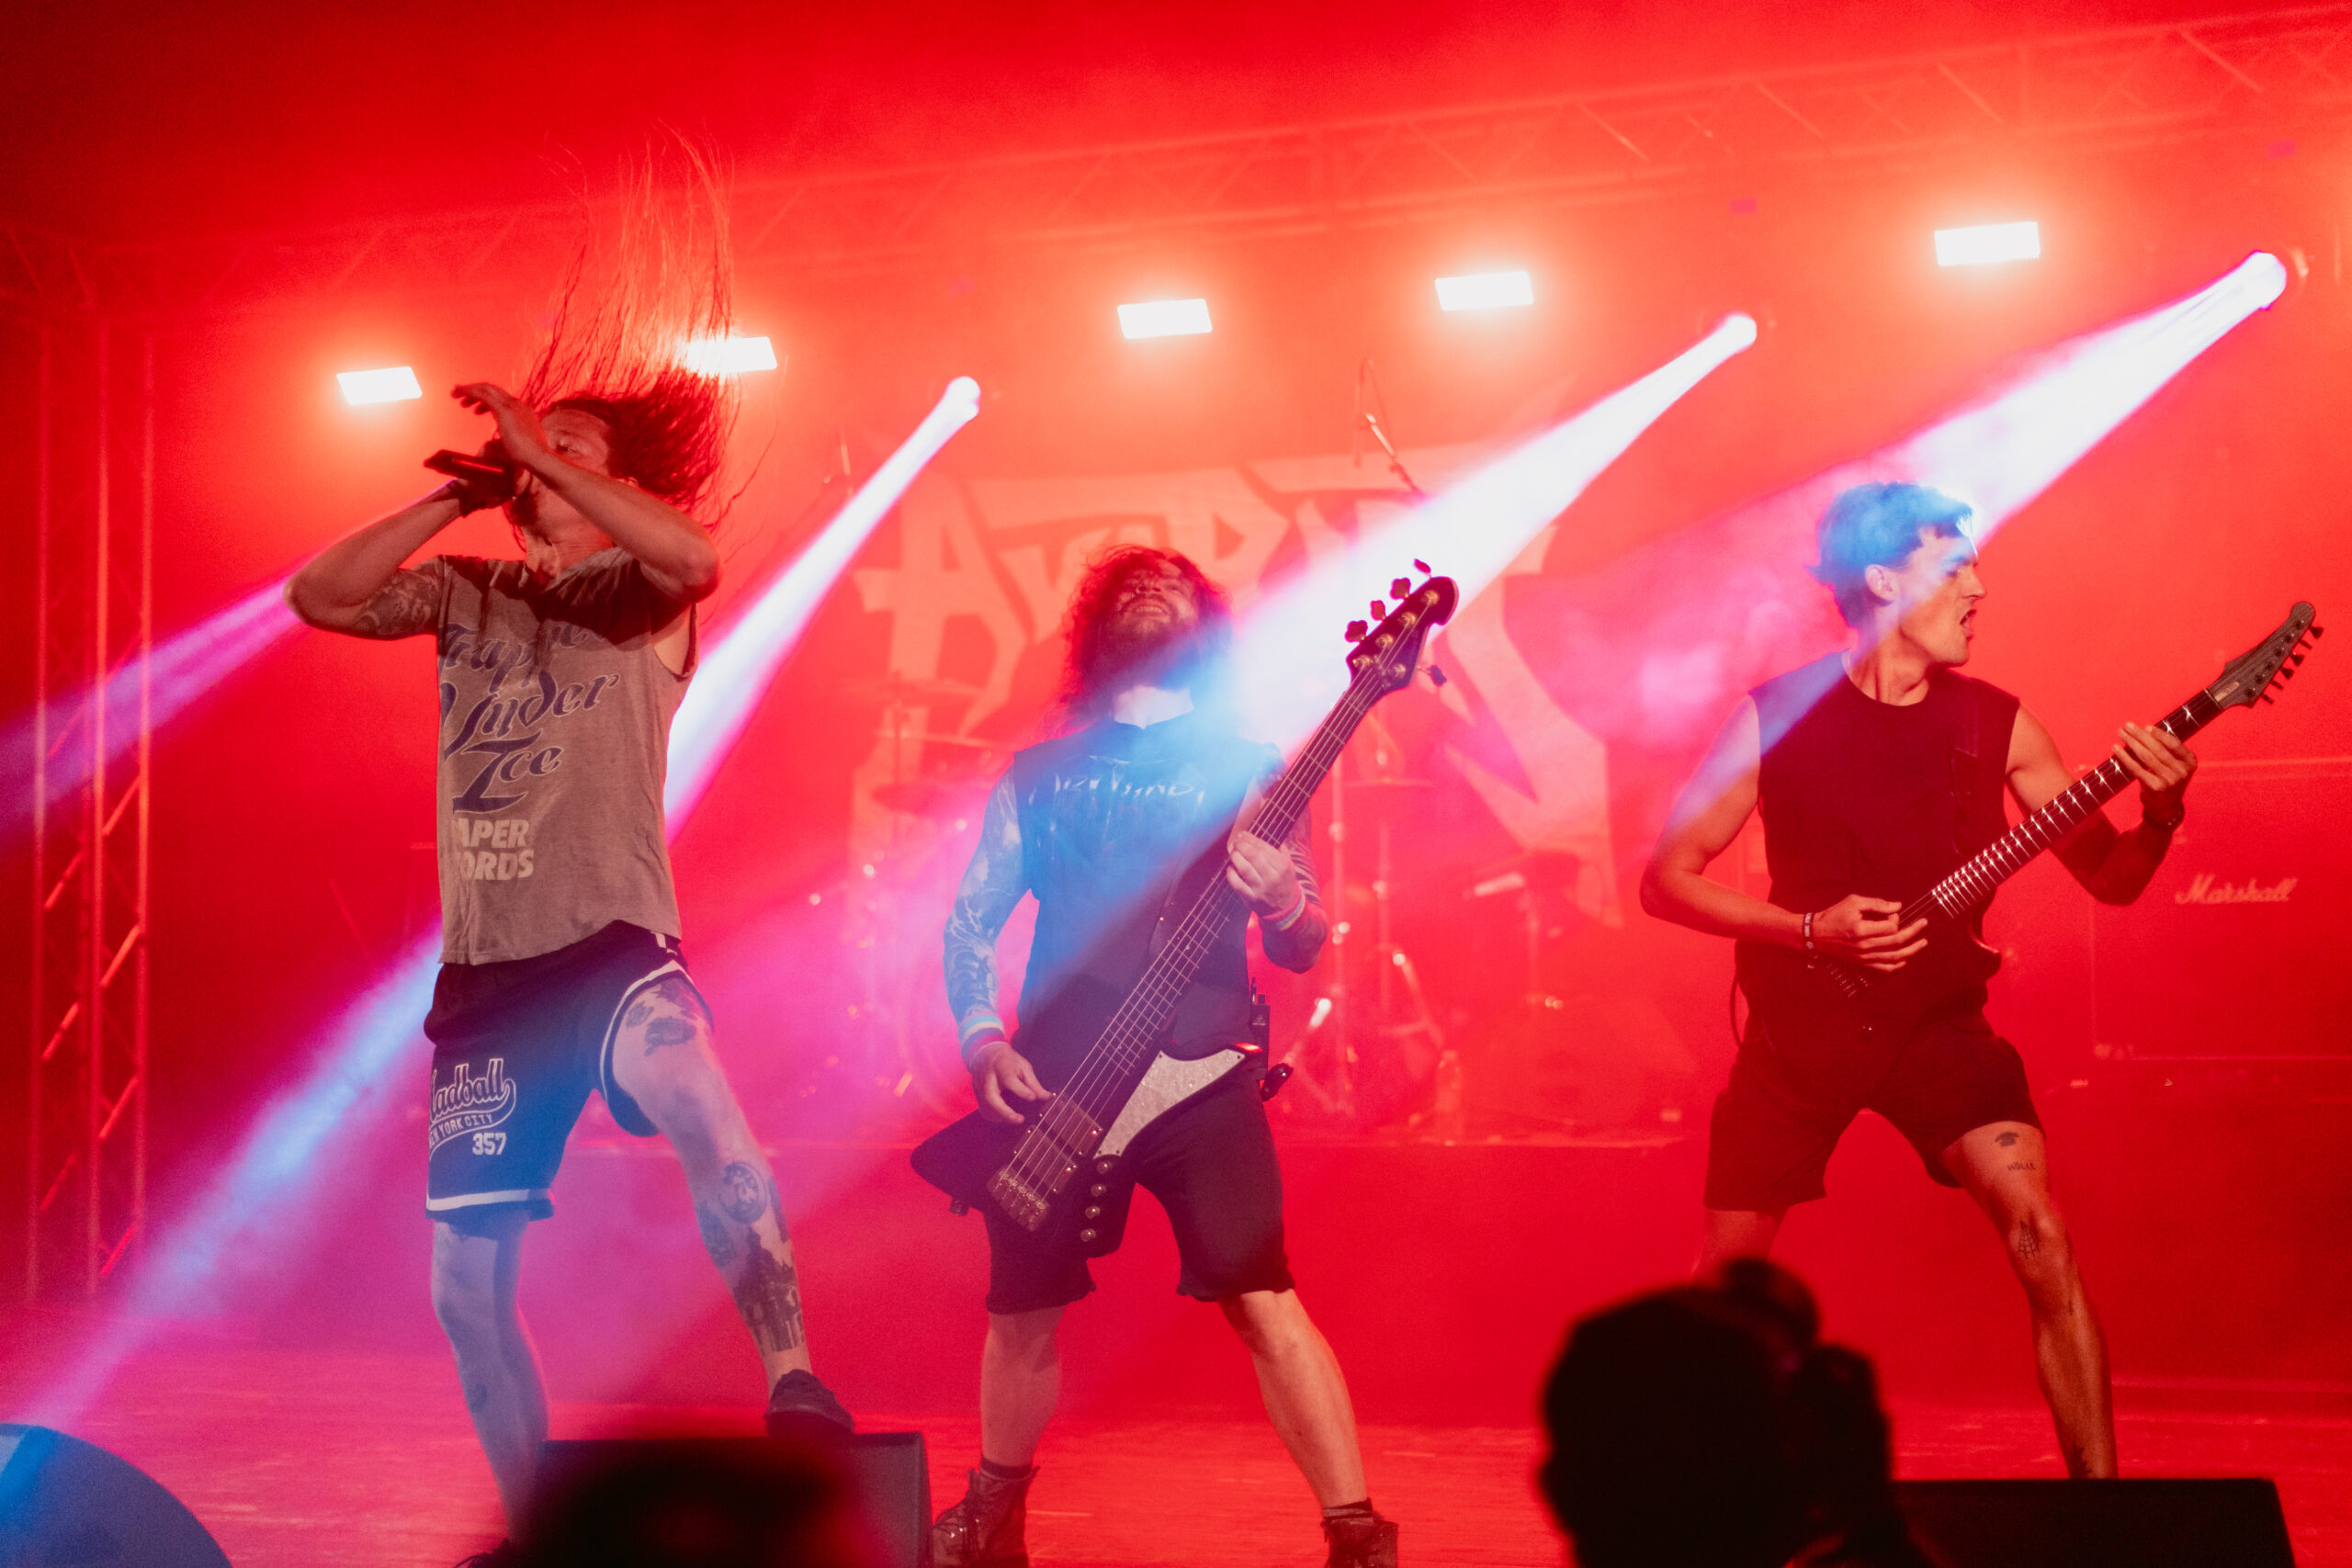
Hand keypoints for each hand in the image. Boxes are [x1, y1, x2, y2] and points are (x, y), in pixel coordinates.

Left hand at [452, 383, 552, 471]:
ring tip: (455, 396)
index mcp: (522, 412)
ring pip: (486, 389)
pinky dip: (469, 391)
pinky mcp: (504, 409)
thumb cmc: (528, 458)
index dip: (485, 401)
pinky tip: (458, 393)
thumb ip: (504, 442)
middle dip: (475, 391)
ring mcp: (512, 405)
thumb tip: (491, 445)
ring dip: (469, 390)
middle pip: (493, 390)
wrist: (539, 458)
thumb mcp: (514, 446)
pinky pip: (482, 394)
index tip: (475, 408)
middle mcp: (517, 404)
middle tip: (459, 395)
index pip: (501, 399)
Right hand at [969, 1038, 1048, 1124]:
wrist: (986, 1053)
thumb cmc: (1007, 1060)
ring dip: (1000, 1116)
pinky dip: (992, 1116)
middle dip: (1004, 1111)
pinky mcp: (976, 1093)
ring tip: (1014, 1119)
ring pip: (985, 1105)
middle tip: (1019, 1119)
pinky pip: (982, 1108)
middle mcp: (988, 1077)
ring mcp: (979, 1086)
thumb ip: (1033, 1083)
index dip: (1021, 1090)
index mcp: (1002, 1067)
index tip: (1032, 1097)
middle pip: (991, 1096)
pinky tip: (1003, 1117)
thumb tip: (1046, 1096)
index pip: (1009, 1079)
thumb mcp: (1023, 1066)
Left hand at [1224, 830, 1299, 917]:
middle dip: (1242, 846)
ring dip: (1236, 857)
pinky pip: (1237, 884)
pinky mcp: (1251, 898)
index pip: (1264, 848)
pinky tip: (1230, 868)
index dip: (1251, 839)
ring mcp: (1261, 888)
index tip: (1243, 835)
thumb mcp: (1289, 866)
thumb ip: (1280, 850)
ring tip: (1233, 852)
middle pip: (1253, 856)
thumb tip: (1269, 835)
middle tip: (1236, 842)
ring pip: (1244, 868)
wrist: (1285, 908)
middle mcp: (1272, 877)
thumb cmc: (1284, 882)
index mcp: (1282, 866)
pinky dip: (1231, 874)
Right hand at [1808, 893, 1927, 972]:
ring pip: (1895, 957)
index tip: (1893, 912)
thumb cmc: (1834, 915)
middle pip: (1896, 942)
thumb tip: (1898, 906)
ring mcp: (1864, 957)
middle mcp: (1864, 946)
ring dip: (1912, 950)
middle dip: (1913, 932)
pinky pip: (1884, 968)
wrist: (1817, 934)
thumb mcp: (1854, 902)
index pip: (1890, 927)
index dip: (1896, 918)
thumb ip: (1877, 904)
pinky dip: (1897, 965)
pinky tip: (1906, 959)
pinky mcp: (1862, 963)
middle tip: (1924, 924)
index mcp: (1862, 930)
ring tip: (1923, 943)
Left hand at [2112, 721, 2194, 822]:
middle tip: (2127, 725)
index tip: (2146, 727)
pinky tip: (2116, 749)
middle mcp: (2182, 771)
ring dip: (2131, 742)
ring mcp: (2169, 780)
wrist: (2166, 807)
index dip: (2159, 735)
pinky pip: (2136, 769)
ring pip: (2146, 757)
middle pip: (2158, 749)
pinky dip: (2125, 757)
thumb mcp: (2175, 766)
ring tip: (2120, 733)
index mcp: (2190, 762)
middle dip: (2140, 735)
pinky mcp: (2155, 787)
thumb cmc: (2168, 780)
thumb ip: (2167, 751)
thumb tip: (2144, 731)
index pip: (2174, 744)